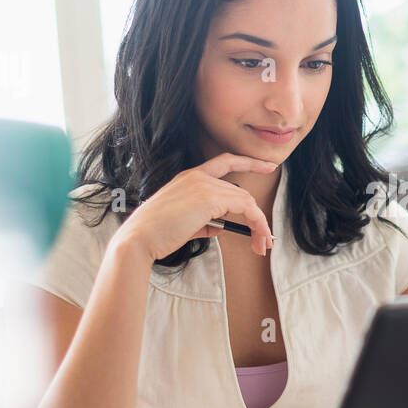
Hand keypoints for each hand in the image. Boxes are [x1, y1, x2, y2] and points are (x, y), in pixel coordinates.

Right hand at [112, 153, 277, 261]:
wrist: (140, 238)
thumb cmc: (158, 234)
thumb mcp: (186, 223)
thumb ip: (207, 221)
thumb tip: (224, 225)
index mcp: (189, 177)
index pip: (225, 161)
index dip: (249, 162)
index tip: (268, 165)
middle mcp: (198, 176)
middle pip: (241, 192)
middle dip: (257, 216)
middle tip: (265, 239)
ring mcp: (204, 185)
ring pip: (246, 201)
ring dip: (259, 225)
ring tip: (262, 245)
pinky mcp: (209, 197)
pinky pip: (246, 208)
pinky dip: (257, 224)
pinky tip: (256, 238)